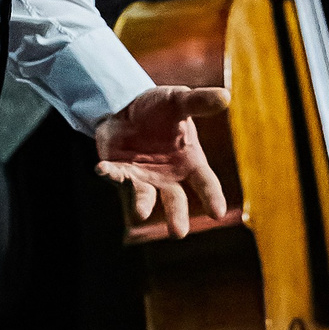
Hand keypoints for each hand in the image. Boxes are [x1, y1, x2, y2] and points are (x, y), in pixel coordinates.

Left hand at [93, 85, 231, 236]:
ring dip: (142, 205)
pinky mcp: (121, 173)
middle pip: (176, 200)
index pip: (205, 183)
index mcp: (190, 162)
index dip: (212, 197)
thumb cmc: (159, 108)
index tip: (217, 214)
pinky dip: (109, 174)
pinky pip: (116, 176)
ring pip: (145, 197)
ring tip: (140, 214)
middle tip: (177, 233)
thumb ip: (199, 101)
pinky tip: (102, 170)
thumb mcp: (179, 100)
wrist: (127, 107)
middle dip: (176, 216)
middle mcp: (169, 176)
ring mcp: (144, 178)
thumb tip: (226, 96)